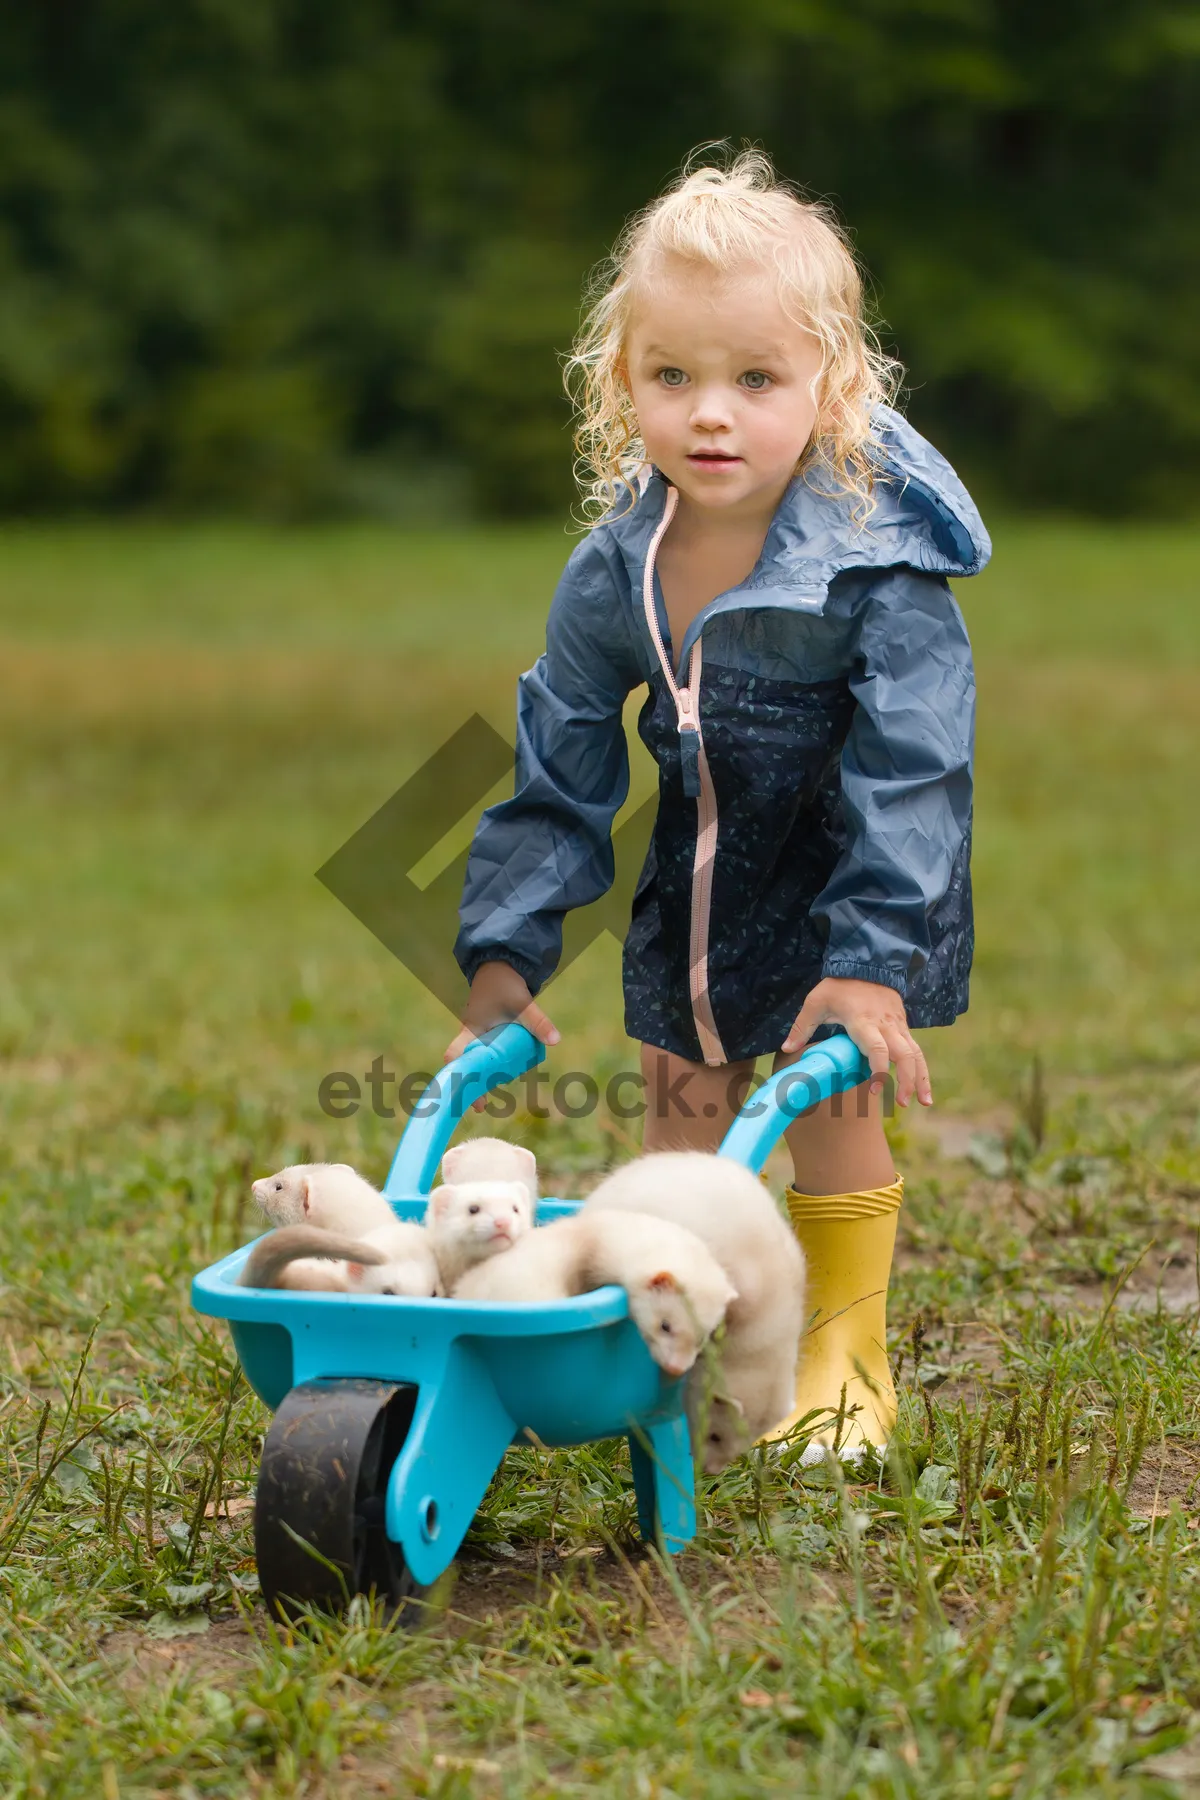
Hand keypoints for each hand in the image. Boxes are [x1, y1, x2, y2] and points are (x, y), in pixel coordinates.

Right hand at [443, 961, 559, 1110]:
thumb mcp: (522, 1003)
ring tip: (490, 1098)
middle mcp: (471, 1036)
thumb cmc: (505, 984)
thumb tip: (555, 1041)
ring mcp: (478, 1037)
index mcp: (471, 1030)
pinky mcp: (487, 1036)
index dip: (456, 1075)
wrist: (500, 966)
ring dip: (482, 1078)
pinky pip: (486, 1056)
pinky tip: (505, 1077)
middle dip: (471, 1085)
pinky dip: (492, 1068)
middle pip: (464, 1066)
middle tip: (481, 1106)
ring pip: (476, 1063)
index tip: (466, 1092)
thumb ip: (537, 1021)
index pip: (454, 1055)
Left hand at [782, 977, 931, 1107]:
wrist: (867, 964)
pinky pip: (917, 1050)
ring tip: (924, 1102)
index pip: (876, 1047)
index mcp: (862, 1020)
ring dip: (921, 1078)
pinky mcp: (904, 1027)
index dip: (878, 1069)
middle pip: (904, 1054)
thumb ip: (802, 1026)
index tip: (875, 1089)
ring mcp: (898, 1026)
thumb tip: (786, 1048)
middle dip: (906, 1080)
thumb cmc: (839, 985)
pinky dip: (923, 1070)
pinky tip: (924, 1090)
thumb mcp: (816, 1001)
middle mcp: (885, 1025)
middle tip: (901, 1103)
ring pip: (916, 1054)